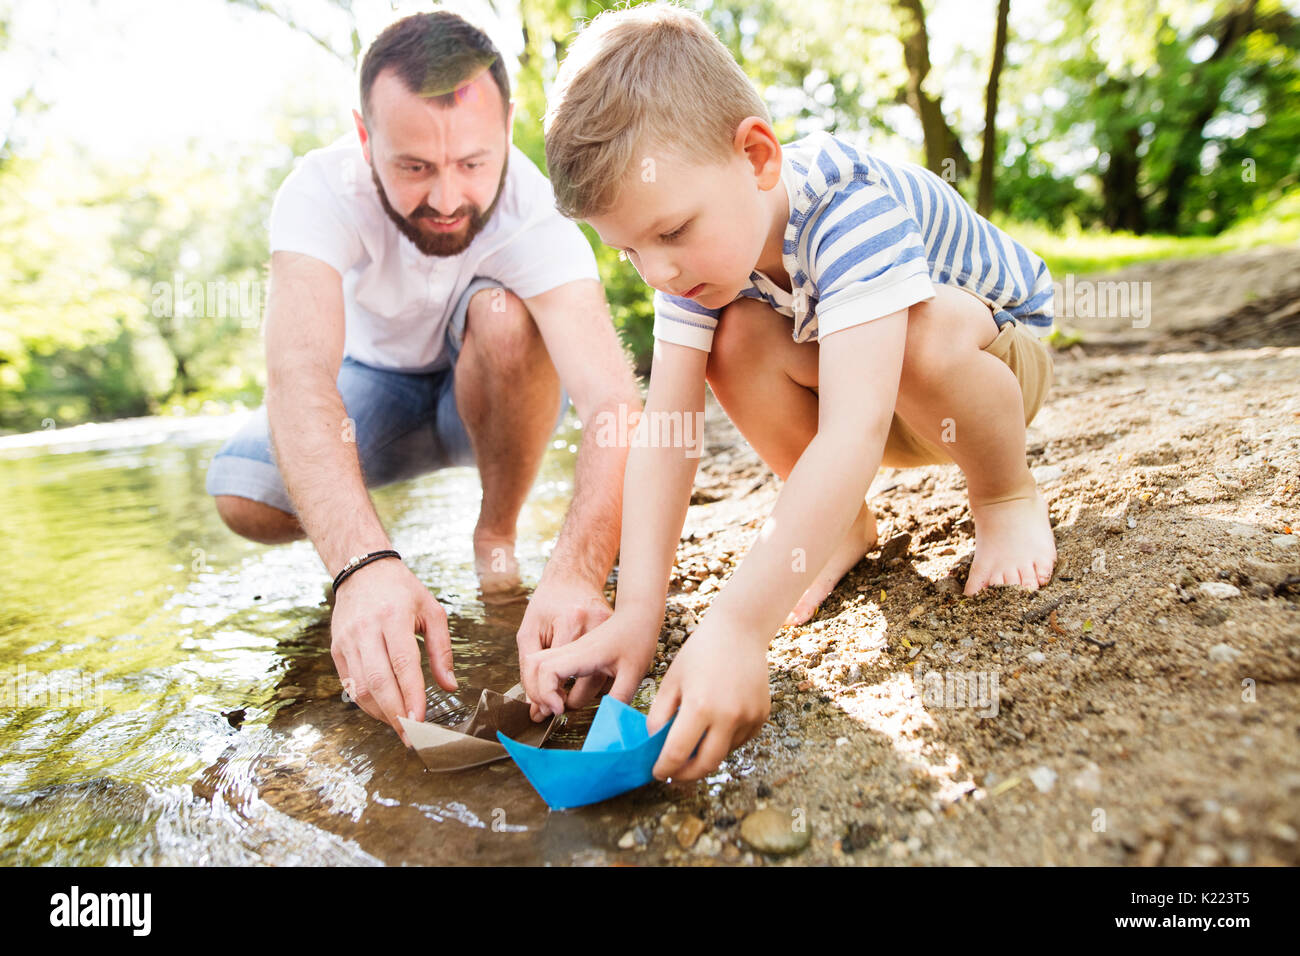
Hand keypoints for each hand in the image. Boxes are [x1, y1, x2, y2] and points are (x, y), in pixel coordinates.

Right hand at [329, 558, 455, 745]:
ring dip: (381, 712)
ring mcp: (347, 640)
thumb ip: (442, 649)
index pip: (402, 662)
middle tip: (411, 735)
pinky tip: (384, 711)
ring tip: (401, 726)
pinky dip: (366, 703)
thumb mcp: (432, 611)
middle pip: (378, 680)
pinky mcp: (336, 648)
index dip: (411, 694)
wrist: (363, 571)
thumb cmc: (403, 591)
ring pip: (361, 686)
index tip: (420, 719)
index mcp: (393, 616)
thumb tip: (450, 685)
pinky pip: (350, 684)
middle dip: (395, 713)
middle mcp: (366, 629)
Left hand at [515, 576, 613, 717]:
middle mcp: (596, 625)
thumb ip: (528, 669)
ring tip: (568, 694)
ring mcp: (613, 630)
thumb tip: (536, 707)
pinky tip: (586, 678)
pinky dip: (598, 681)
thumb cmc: (548, 602)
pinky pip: (611, 671)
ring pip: (604, 681)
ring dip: (585, 694)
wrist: (574, 576)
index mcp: (571, 621)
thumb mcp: (529, 631)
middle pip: (588, 684)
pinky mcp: (621, 637)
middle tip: (557, 704)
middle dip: (569, 700)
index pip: (559, 673)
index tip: (545, 707)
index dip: (549, 695)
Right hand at [519, 609, 658, 720]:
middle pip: (534, 666)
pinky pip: (546, 662)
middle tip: (553, 711)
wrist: (637, 612)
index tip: (559, 709)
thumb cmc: (638, 637)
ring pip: (536, 662)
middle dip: (537, 692)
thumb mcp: (635, 672)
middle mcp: (570, 646)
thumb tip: (608, 722)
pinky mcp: (570, 648)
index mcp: (584, 651)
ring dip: (539, 686)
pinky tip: (561, 693)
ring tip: (555, 705)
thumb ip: (620, 697)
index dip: (546, 693)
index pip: (548, 670)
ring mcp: (568, 646)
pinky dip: (546, 680)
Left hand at [646, 614, 770, 781]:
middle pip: (706, 764)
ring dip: (705, 755)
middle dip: (686, 774)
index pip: (678, 753)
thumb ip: (659, 716)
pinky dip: (723, 741)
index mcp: (700, 706)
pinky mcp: (761, 716)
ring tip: (692, 744)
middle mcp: (728, 716)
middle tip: (674, 773)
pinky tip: (714, 725)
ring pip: (724, 753)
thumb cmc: (698, 654)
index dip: (665, 768)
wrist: (739, 631)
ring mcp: (749, 718)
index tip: (657, 773)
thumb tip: (655, 747)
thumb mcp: (671, 682)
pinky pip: (739, 740)